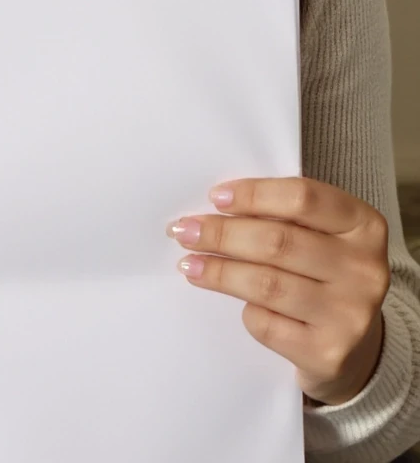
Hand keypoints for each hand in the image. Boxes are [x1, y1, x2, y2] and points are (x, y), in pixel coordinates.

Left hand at [166, 176, 389, 406]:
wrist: (353, 349)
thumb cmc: (323, 275)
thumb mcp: (321, 236)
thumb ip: (284, 216)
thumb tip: (216, 206)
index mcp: (365, 226)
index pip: (303, 198)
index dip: (254, 195)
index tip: (215, 197)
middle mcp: (365, 270)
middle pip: (278, 242)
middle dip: (223, 234)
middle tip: (186, 231)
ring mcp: (350, 316)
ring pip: (267, 284)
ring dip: (219, 271)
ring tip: (189, 264)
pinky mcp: (328, 354)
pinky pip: (267, 325)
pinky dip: (245, 311)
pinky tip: (233, 304)